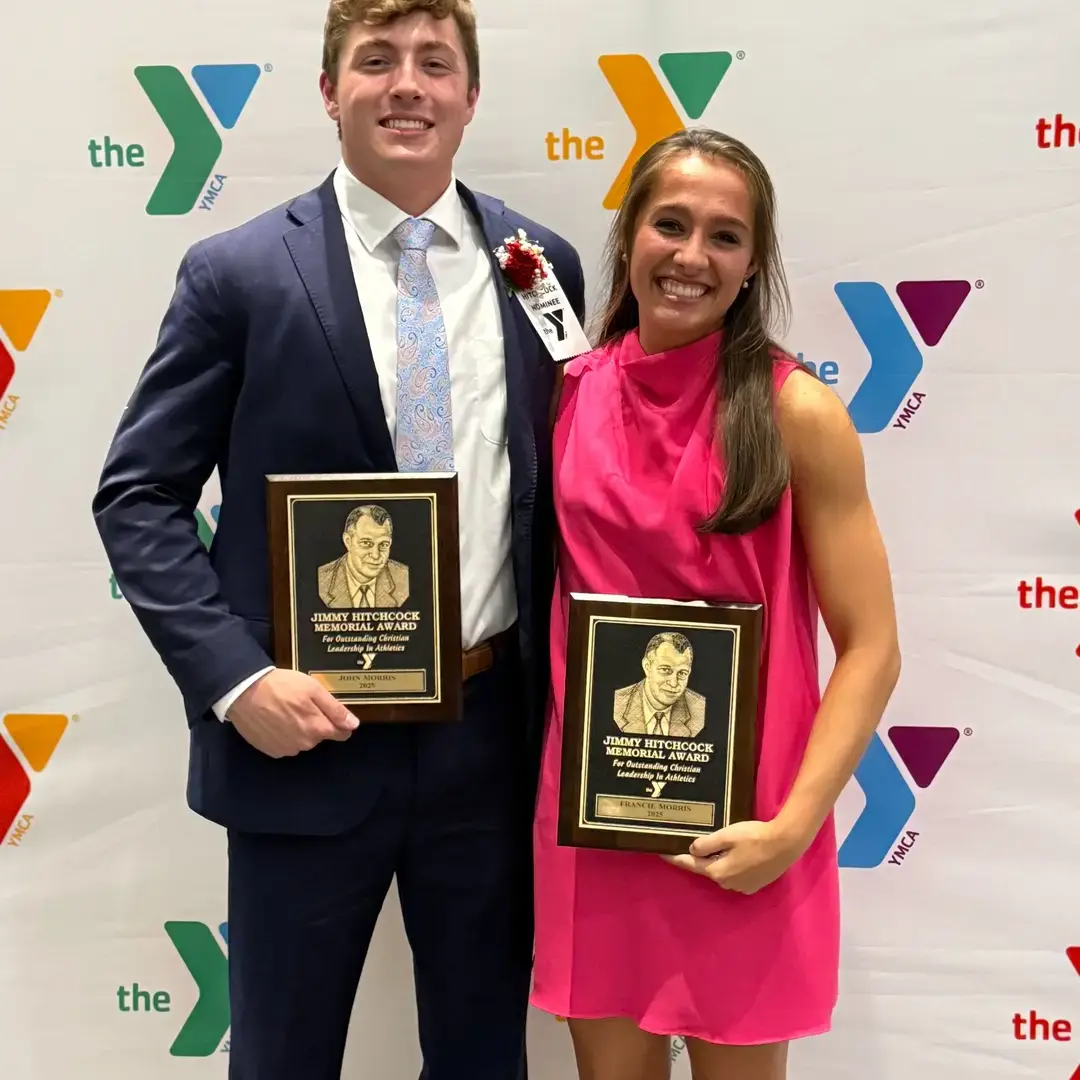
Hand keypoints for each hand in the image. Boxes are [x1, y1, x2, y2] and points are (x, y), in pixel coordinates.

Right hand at [225, 669, 357, 757]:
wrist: (244, 692)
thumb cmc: (281, 686)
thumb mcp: (313, 689)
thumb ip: (335, 709)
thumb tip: (353, 725)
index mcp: (318, 729)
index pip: (341, 734)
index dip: (340, 722)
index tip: (331, 711)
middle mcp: (304, 744)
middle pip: (320, 736)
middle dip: (316, 723)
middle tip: (303, 704)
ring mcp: (286, 749)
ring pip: (302, 741)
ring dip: (299, 729)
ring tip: (286, 710)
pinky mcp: (270, 750)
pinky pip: (286, 744)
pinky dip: (284, 735)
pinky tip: (276, 720)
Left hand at [661, 820, 807, 894]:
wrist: (785, 844)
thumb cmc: (755, 837)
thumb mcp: (727, 835)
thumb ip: (706, 844)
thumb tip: (692, 850)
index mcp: (717, 871)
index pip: (690, 865)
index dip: (674, 858)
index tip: (660, 853)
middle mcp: (727, 883)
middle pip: (707, 869)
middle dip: (700, 858)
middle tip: (693, 844)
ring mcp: (742, 887)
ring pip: (722, 872)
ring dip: (718, 862)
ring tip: (719, 847)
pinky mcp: (754, 885)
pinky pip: (735, 876)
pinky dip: (732, 866)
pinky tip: (737, 855)